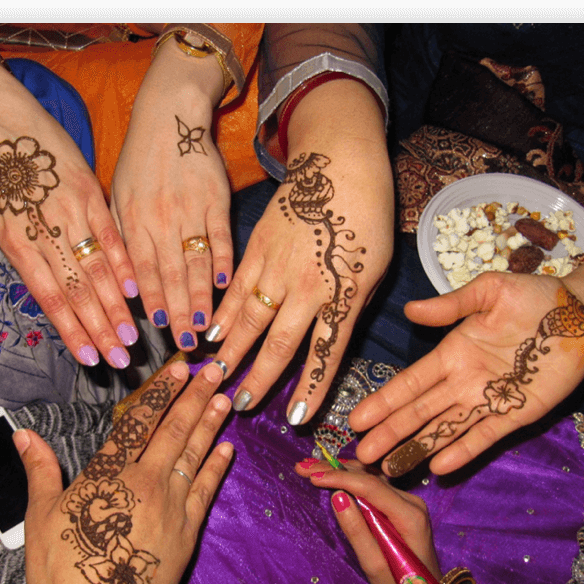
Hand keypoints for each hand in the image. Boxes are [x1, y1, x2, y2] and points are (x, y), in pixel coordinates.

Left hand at [0, 64, 140, 369]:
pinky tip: (136, 289)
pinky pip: (112, 234)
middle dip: (102, 329)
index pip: (49, 296)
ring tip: (134, 336)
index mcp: (15, 240)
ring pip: (99, 268)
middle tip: (120, 361)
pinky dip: (125, 262)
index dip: (70, 330)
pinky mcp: (90, 190)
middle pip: (79, 291)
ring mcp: (72, 210)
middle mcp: (47, 229)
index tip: (88, 357)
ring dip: (117, 306)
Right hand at [15, 358, 232, 583]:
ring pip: (195, 454)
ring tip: (225, 399)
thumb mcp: (41, 515)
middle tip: (217, 368)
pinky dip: (217, 468)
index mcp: (109, 471)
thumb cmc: (64, 569)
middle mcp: (145, 480)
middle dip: (196, 395)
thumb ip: (40, 470)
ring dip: (211, 424)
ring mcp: (170, 505)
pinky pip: (206, 490)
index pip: (138, 420)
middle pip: (174, 429)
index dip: (160, 390)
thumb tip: (23, 435)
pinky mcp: (186, 531)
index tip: (179, 368)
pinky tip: (227, 449)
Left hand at [109, 41, 231, 352]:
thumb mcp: (117, 194)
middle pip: (170, 274)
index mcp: (133, 218)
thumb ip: (122, 238)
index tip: (159, 329)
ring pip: (196, 261)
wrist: (171, 114)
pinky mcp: (217, 199)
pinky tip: (228, 285)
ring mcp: (191, 209)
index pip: (141, 269)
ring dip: (202, 297)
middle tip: (186, 344)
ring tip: (207, 328)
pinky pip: (221, 235)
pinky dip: (224, 260)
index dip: (151, 301)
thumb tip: (123, 284)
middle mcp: (161, 217)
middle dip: (179, 313)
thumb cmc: (140, 160)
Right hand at [209, 150, 392, 422]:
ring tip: (216, 378)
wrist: (340, 165)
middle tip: (240, 405)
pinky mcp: (256, 248)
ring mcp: (277, 267)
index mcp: (342, 295)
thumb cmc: (366, 222)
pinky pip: (235, 289)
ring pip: (250, 319)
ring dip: (232, 353)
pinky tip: (209, 335)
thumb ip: (350, 309)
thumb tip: (331, 341)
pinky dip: (221, 315)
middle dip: (260, 379)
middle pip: (279, 343)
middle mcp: (307, 287)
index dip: (310, 388)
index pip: (325, 352)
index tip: (295, 418)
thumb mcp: (374, 271)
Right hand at [294, 459, 440, 583]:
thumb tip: (337, 497)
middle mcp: (411, 501)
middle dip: (334, 470)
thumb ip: (357, 531)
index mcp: (409, 515)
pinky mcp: (401, 505)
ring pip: (371, 478)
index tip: (312, 476)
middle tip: (303, 467)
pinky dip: (351, 479)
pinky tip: (332, 474)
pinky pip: (374, 486)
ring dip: (340, 471)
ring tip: (310, 468)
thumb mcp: (375, 566)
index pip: (370, 487)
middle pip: (370, 478)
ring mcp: (408, 501)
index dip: (340, 478)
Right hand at [350, 273, 583, 476]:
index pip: (410, 382)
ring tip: (390, 469)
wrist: (580, 315)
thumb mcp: (488, 291)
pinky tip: (439, 468)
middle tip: (362, 455)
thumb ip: (451, 305)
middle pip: (420, 412)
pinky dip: (462, 451)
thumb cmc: (534, 298)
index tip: (357, 419)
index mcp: (452, 353)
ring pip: (444, 429)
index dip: (384, 401)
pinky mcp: (515, 414)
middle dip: (391, 433)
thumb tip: (410, 310)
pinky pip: (483, 436)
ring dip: (417, 448)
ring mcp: (488, 400)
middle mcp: (463, 381)